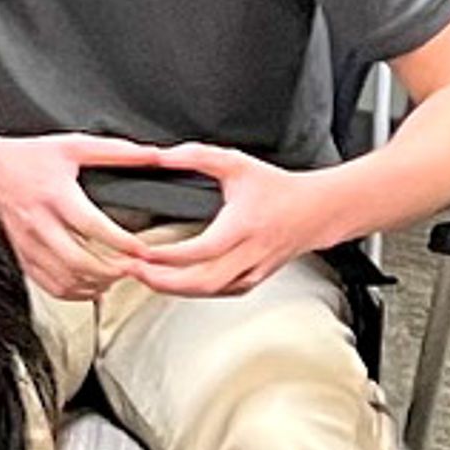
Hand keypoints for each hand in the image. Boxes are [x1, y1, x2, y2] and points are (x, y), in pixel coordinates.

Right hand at [0, 126, 156, 302]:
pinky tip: (90, 285)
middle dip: (112, 271)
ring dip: (95, 284)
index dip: (121, 242)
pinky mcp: (23, 256)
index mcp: (55, 195)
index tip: (143, 251)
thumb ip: (115, 152)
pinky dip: (74, 292)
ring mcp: (29, 243)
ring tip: (115, 276)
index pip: (92, 226)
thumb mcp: (73, 146)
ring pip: (65, 279)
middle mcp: (40, 223)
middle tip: (134, 269)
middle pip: (78, 261)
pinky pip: (49, 285)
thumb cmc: (28, 158)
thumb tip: (154, 156)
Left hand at [123, 144, 338, 299]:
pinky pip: (219, 293)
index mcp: (244, 225)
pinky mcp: (253, 280)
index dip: (170, 256)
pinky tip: (171, 284)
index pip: (203, 249)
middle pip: (203, 279)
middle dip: (163, 280)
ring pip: (210, 292)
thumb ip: (198, 156)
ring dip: (173, 289)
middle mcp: (250, 253)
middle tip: (131, 270)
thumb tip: (161, 155)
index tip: (141, 252)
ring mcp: (254, 270)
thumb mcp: (237, 163)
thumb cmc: (278, 188)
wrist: (318, 211)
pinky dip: (192, 292)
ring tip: (143, 277)